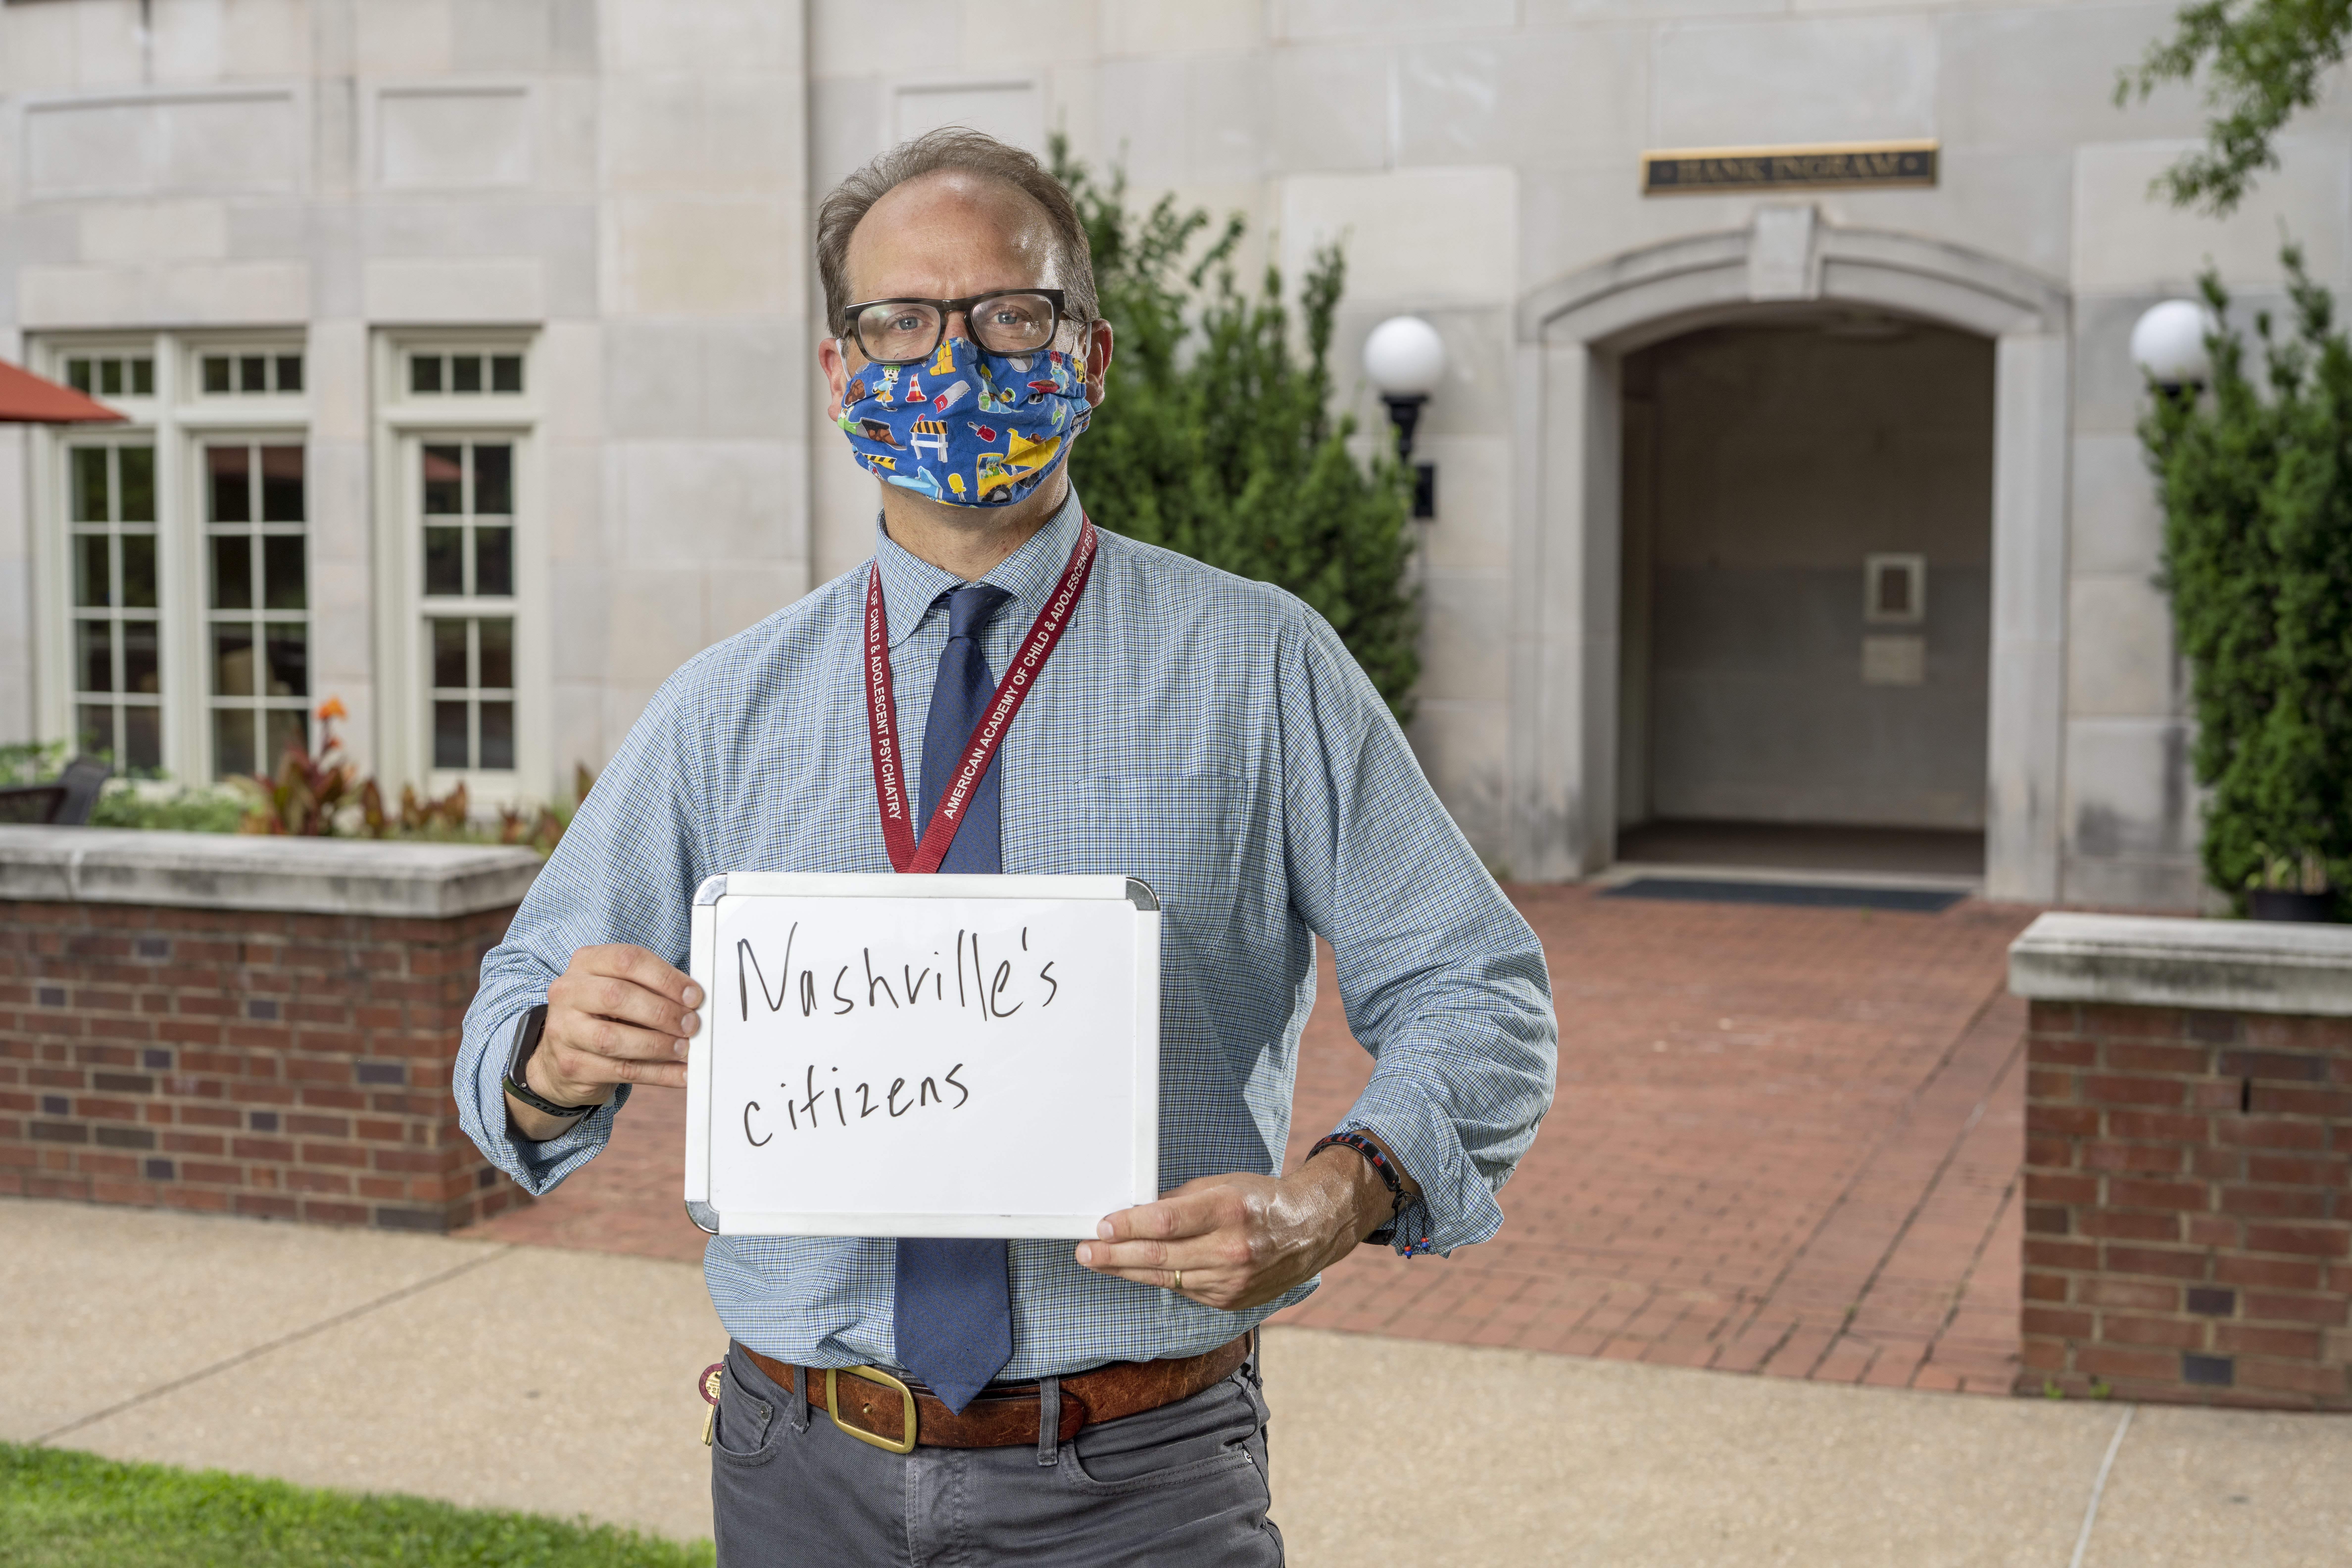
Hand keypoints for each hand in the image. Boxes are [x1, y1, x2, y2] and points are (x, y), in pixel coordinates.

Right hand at [506, 945, 701, 1139]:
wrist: (562, 1056)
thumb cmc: (605, 1014)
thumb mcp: (622, 989)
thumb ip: (652, 988)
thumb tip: (695, 1001)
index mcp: (586, 963)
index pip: (628, 960)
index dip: (666, 978)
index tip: (694, 996)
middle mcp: (568, 992)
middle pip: (618, 996)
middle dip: (662, 1012)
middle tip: (692, 1025)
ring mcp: (564, 1031)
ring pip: (614, 1038)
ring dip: (658, 1045)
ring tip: (685, 1049)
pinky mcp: (571, 1066)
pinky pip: (621, 1071)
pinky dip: (658, 1073)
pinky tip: (682, 1073)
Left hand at [1072, 1142, 1411, 1311]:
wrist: (1310, 1230)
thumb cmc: (1261, 1200)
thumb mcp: (1222, 1184)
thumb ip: (1179, 1200)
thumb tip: (1135, 1213)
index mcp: (1229, 1210)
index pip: (1167, 1221)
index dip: (1129, 1226)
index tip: (1100, 1225)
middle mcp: (1231, 1249)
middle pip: (1159, 1255)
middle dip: (1114, 1255)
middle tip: (1084, 1250)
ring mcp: (1231, 1280)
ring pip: (1165, 1277)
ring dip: (1126, 1270)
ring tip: (1097, 1261)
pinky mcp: (1229, 1300)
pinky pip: (1183, 1289)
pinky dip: (1159, 1278)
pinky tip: (1137, 1270)